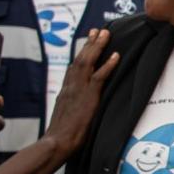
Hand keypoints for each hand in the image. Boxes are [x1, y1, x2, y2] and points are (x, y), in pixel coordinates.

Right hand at [43, 29, 118, 155]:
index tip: (88, 42)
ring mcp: (78, 90)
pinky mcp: (87, 97)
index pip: (74, 67)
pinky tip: (116, 55)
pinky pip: (99, 77)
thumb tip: (78, 107)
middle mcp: (70, 86)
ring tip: (106, 34)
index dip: (82, 54)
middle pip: (80, 59)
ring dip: (98, 47)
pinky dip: (108, 65)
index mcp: (66, 91)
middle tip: (98, 30)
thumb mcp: (67, 117)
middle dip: (90, 44)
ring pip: (87, 62)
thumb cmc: (63, 136)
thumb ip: (73, 108)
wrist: (57, 142)